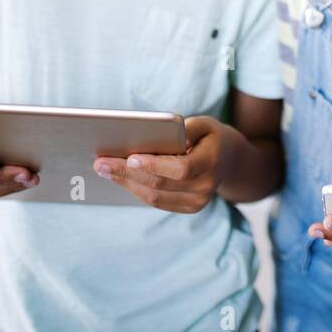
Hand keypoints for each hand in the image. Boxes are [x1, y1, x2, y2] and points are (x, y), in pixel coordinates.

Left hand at [92, 115, 233, 212]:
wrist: (229, 161)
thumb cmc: (211, 137)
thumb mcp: (205, 124)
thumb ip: (187, 128)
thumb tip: (164, 133)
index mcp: (211, 163)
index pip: (180, 169)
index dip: (154, 165)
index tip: (130, 157)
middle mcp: (205, 188)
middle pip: (160, 184)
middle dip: (127, 173)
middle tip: (101, 162)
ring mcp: (196, 202)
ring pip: (154, 195)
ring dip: (126, 182)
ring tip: (104, 169)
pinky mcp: (187, 208)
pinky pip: (156, 201)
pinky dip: (135, 189)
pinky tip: (120, 177)